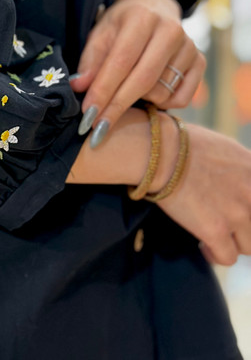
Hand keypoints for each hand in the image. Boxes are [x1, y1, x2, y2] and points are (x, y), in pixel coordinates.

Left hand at [70, 0, 205, 144]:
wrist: (155, 7)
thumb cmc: (122, 24)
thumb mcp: (101, 33)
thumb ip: (90, 61)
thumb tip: (79, 86)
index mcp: (142, 18)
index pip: (121, 62)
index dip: (103, 91)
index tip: (88, 115)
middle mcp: (170, 31)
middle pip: (143, 80)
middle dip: (117, 107)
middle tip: (97, 129)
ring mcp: (190, 47)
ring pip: (161, 92)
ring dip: (139, 100)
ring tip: (127, 88)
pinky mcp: (200, 62)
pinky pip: (180, 99)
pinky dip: (162, 103)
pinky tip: (150, 91)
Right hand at [156, 119, 250, 265]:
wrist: (159, 152)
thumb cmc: (182, 143)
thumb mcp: (224, 147)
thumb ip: (240, 166)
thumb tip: (239, 177)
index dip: (247, 207)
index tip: (237, 209)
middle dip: (243, 227)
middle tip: (225, 222)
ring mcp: (236, 213)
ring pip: (247, 246)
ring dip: (232, 242)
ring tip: (214, 234)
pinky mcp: (215, 230)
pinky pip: (227, 257)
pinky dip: (215, 255)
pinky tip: (204, 245)